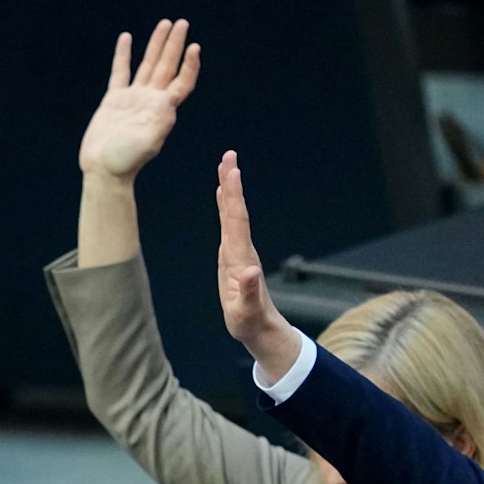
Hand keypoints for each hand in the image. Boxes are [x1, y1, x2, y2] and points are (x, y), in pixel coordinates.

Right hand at [79, 20, 198, 179]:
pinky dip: (123, 55)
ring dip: (156, 45)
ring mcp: (133, 99)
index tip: (194, 47)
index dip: (189, 65)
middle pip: (166, 66)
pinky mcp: (114, 101)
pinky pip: (120, 72)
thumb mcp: (148, 143)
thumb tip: (169, 104)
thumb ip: (159, 123)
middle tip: (182, 23)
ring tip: (164, 24)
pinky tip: (127, 38)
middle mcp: (151, 101)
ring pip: (147, 65)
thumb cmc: (126, 161)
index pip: (181, 82)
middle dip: (175, 44)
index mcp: (163, 110)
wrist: (104, 171)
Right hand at [215, 150, 300, 382]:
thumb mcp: (246, 312)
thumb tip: (251, 271)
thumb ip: (250, 292)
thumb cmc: (249, 322)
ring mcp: (238, 252)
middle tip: (229, 156)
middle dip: (231, 184)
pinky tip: (223, 196)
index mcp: (241, 259)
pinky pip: (229, 224)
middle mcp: (241, 250)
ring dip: (229, 190)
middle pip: (236, 211)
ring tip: (226, 167)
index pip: (237, 222)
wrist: (259, 327)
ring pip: (233, 215)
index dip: (233, 197)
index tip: (231, 173)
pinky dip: (226, 206)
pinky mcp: (234, 256)